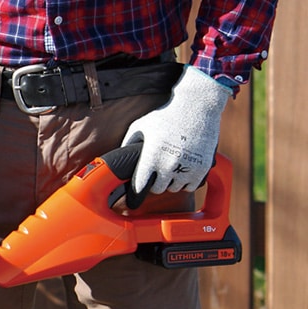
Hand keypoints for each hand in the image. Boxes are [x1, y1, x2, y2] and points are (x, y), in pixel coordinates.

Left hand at [122, 65, 230, 195]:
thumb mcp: (140, 126)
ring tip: (173, 167)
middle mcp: (169, 164)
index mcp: (151, 157)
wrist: (198, 104)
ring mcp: (187, 167)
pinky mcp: (203, 167)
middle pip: (158, 189)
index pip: (139, 188)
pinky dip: (188, 181)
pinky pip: (191, 186)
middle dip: (157, 182)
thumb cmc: (166, 115)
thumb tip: (116, 161)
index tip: (136, 195)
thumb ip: (127, 144)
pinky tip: (185, 169)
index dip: (137, 192)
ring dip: (173, 181)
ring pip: (175, 188)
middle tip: (159, 170)